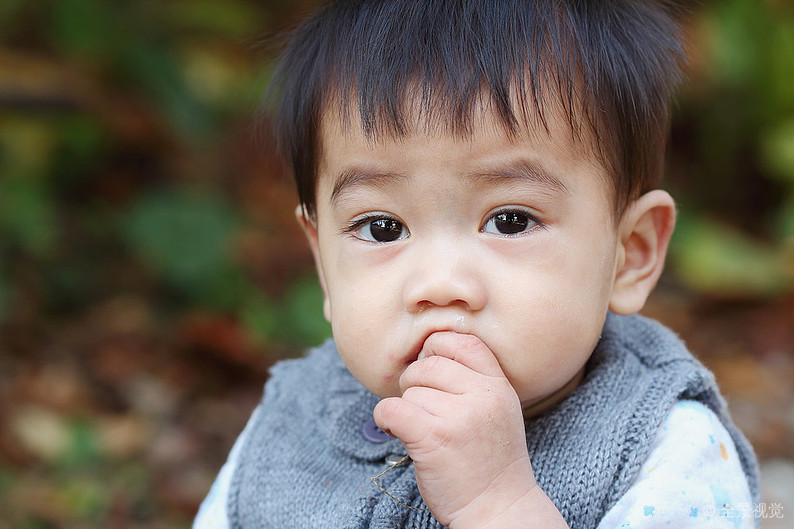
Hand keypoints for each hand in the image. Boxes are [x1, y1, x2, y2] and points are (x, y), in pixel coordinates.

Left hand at [373, 332, 566, 527]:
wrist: (499, 509)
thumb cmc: (491, 461)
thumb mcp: (499, 410)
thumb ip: (475, 379)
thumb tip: (426, 351)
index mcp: (499, 386)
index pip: (462, 341)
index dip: (438, 349)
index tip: (431, 372)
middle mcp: (482, 396)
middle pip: (427, 365)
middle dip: (414, 384)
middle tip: (421, 409)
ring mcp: (458, 416)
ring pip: (409, 392)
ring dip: (406, 410)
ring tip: (421, 431)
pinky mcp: (433, 438)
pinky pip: (391, 409)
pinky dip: (385, 419)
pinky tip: (396, 432)